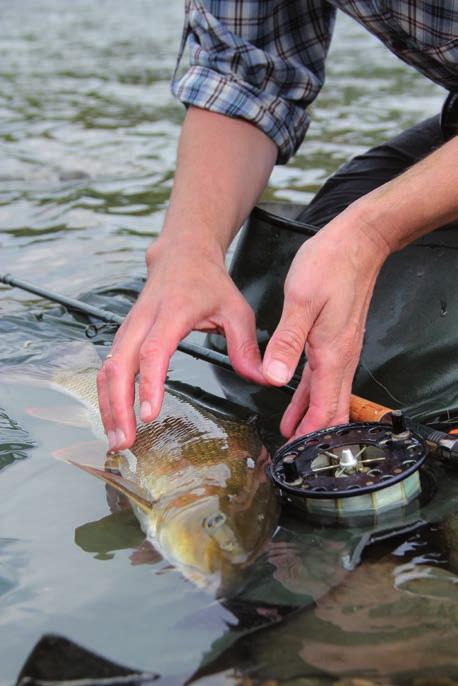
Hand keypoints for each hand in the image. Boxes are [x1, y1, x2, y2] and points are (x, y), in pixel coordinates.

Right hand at [97, 237, 264, 449]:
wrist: (181, 254)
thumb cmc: (209, 282)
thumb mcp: (237, 309)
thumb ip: (246, 346)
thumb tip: (262, 380)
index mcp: (171, 313)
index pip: (153, 351)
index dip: (150, 384)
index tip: (150, 414)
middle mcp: (142, 320)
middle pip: (118, 366)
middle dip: (118, 406)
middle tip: (124, 442)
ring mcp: (128, 327)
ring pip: (107, 369)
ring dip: (108, 405)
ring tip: (116, 439)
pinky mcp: (123, 335)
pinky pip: (108, 367)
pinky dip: (107, 395)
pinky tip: (115, 419)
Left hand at [262, 210, 389, 438]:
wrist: (358, 242)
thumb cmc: (331, 265)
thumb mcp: (302, 302)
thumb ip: (286, 342)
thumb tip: (273, 377)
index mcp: (333, 354)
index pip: (325, 409)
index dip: (311, 435)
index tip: (296, 454)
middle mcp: (341, 356)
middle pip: (330, 408)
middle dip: (312, 433)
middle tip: (293, 452)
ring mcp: (341, 348)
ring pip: (327, 394)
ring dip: (310, 414)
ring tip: (291, 432)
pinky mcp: (336, 338)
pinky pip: (324, 375)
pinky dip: (310, 393)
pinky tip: (296, 395)